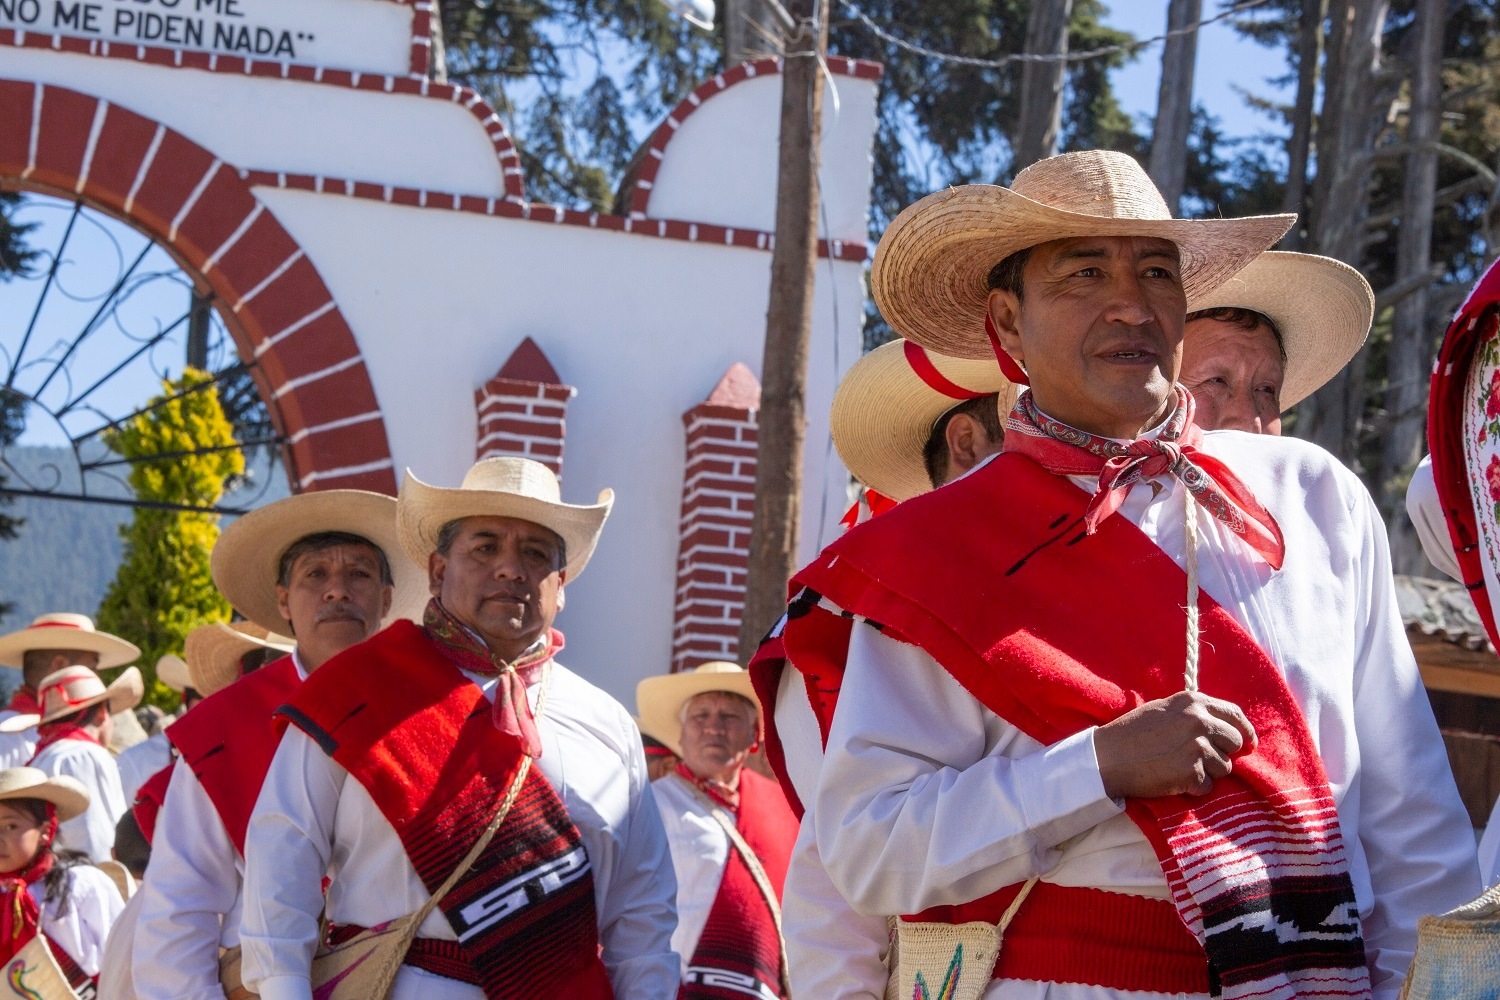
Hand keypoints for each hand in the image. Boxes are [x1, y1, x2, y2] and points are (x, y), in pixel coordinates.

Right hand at [1094, 691, 1255, 799]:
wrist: (1108, 757)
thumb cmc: (1132, 732)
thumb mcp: (1164, 710)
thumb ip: (1194, 713)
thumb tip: (1224, 727)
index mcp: (1193, 702)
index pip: (1235, 715)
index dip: (1246, 731)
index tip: (1248, 744)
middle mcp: (1199, 722)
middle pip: (1235, 742)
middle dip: (1224, 753)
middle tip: (1202, 759)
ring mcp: (1197, 748)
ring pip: (1225, 767)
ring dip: (1208, 772)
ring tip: (1181, 768)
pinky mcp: (1192, 773)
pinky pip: (1208, 786)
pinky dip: (1194, 787)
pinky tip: (1174, 779)